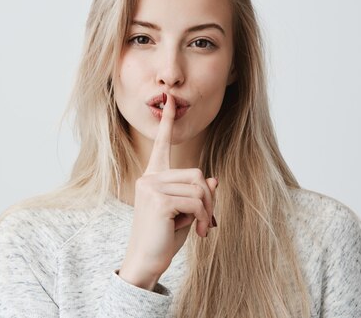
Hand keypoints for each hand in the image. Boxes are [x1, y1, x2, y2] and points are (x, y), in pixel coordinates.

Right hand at [118, 93, 217, 289]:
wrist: (146, 262)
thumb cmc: (164, 238)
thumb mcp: (186, 213)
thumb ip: (197, 194)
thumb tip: (214, 180)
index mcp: (154, 177)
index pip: (162, 145)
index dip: (169, 122)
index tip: (171, 100)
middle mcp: (150, 177)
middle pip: (197, 174)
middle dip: (208, 200)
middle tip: (207, 222)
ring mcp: (151, 186)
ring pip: (199, 188)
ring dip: (207, 211)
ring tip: (200, 228)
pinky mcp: (158, 199)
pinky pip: (196, 201)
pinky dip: (203, 218)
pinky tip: (196, 232)